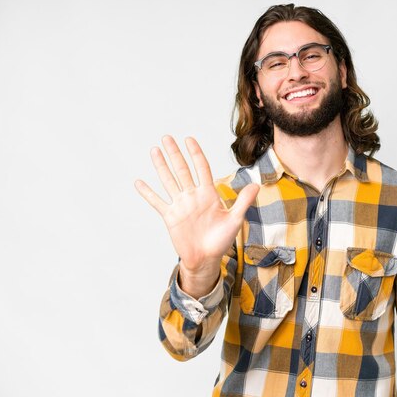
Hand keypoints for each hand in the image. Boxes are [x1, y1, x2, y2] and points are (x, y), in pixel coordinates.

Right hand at [135, 135, 258, 296]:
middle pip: (182, 170)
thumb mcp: (235, 220)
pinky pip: (157, 202)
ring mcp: (180, 205)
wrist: (207, 259)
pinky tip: (139, 182)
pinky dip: (148, 193)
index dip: (196, 154)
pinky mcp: (170, 217)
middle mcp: (193, 196)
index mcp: (208, 194)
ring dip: (161, 166)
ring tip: (154, 150)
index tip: (189, 140)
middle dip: (175, 154)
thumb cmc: (222, 240)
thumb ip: (243, 202)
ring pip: (169, 181)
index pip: (201, 168)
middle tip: (167, 137)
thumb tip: (257, 185)